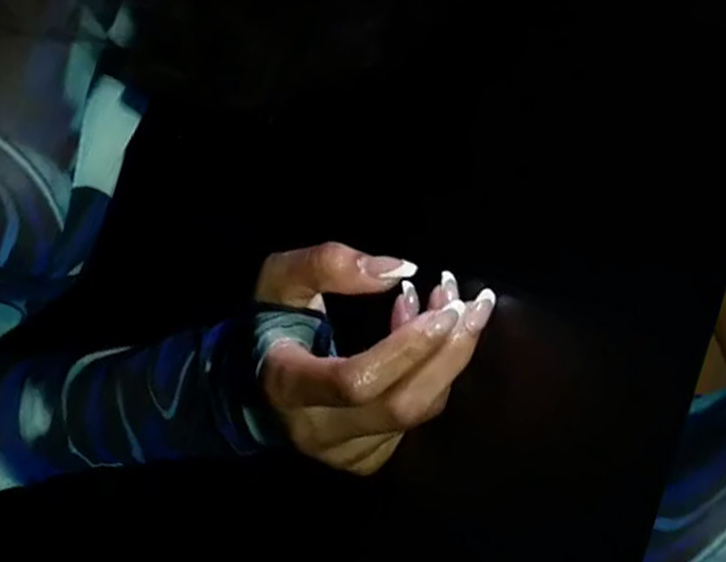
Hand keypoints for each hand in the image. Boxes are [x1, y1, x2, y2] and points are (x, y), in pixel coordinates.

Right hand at [254, 242, 495, 475]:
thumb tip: (400, 269)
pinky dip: (433, 376)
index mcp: (287, 386)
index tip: (443, 307)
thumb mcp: (280, 279)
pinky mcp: (366, 459)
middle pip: (401, 404)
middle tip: (473, 304)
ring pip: (416, 412)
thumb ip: (327, 265)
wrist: (252, 382)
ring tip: (453, 309)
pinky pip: (415, 419)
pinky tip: (431, 340)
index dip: (405, 348)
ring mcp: (344, 452)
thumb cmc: (269, 325)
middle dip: (447, 353)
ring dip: (446, 359)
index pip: (355, 380)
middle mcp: (317, 430)